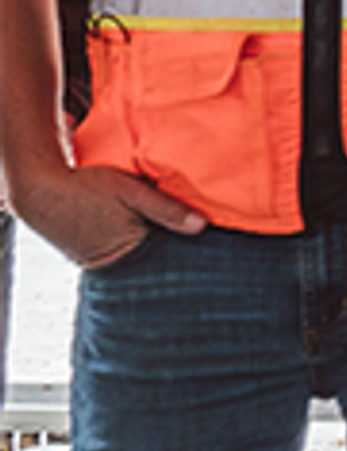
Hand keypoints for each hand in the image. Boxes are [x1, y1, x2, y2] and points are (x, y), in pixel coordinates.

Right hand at [6, 161, 201, 273]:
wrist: (39, 191)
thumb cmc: (87, 187)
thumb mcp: (132, 191)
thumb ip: (166, 208)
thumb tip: (202, 226)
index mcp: (130, 248)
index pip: (167, 254)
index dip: (183, 247)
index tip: (203, 248)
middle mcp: (113, 262)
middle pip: (150, 259)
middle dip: (164, 250)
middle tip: (185, 245)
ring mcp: (96, 263)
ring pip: (131, 257)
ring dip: (141, 246)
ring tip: (150, 233)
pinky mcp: (85, 258)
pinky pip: (112, 255)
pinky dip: (121, 246)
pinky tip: (124, 231)